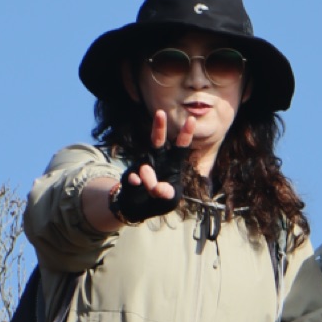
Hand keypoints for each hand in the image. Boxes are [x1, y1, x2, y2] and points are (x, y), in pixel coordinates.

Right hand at [108, 109, 192, 224]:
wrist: (136, 209)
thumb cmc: (158, 201)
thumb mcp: (168, 201)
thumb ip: (165, 193)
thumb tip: (152, 182)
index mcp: (171, 165)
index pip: (180, 148)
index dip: (185, 135)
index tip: (191, 119)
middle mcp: (156, 162)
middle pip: (157, 142)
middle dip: (159, 127)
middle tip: (160, 112)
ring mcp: (141, 168)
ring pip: (145, 166)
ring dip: (148, 176)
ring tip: (153, 190)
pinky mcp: (130, 176)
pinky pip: (134, 180)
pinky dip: (137, 187)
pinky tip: (138, 189)